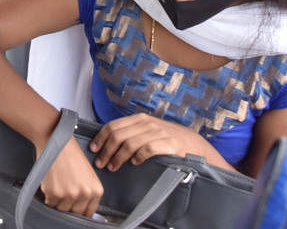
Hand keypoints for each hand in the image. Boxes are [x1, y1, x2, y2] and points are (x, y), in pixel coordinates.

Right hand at [38, 137, 103, 216]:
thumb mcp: (87, 173)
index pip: (89, 213)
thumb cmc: (70, 153)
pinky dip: (48, 195)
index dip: (80, 210)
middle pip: (75, 213)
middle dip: (68, 206)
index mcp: (96, 190)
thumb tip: (82, 209)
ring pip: (61, 209)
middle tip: (63, 194)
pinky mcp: (54, 193)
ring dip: (57, 201)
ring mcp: (69, 194)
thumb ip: (88, 192)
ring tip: (58, 185)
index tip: (74, 208)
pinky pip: (50, 203)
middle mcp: (84, 193)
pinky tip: (51, 182)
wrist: (56, 139)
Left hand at [89, 114, 211, 171]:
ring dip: (118, 157)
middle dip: (106, 151)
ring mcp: (158, 133)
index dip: (101, 138)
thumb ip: (130, 133)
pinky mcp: (168, 144)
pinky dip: (138, 157)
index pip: (113, 125)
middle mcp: (147, 123)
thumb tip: (106, 142)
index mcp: (139, 119)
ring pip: (130, 144)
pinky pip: (147, 150)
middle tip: (101, 163)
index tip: (93, 148)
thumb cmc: (166, 139)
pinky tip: (135, 164)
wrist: (192, 144)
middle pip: (118, 135)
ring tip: (113, 167)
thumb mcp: (147, 130)